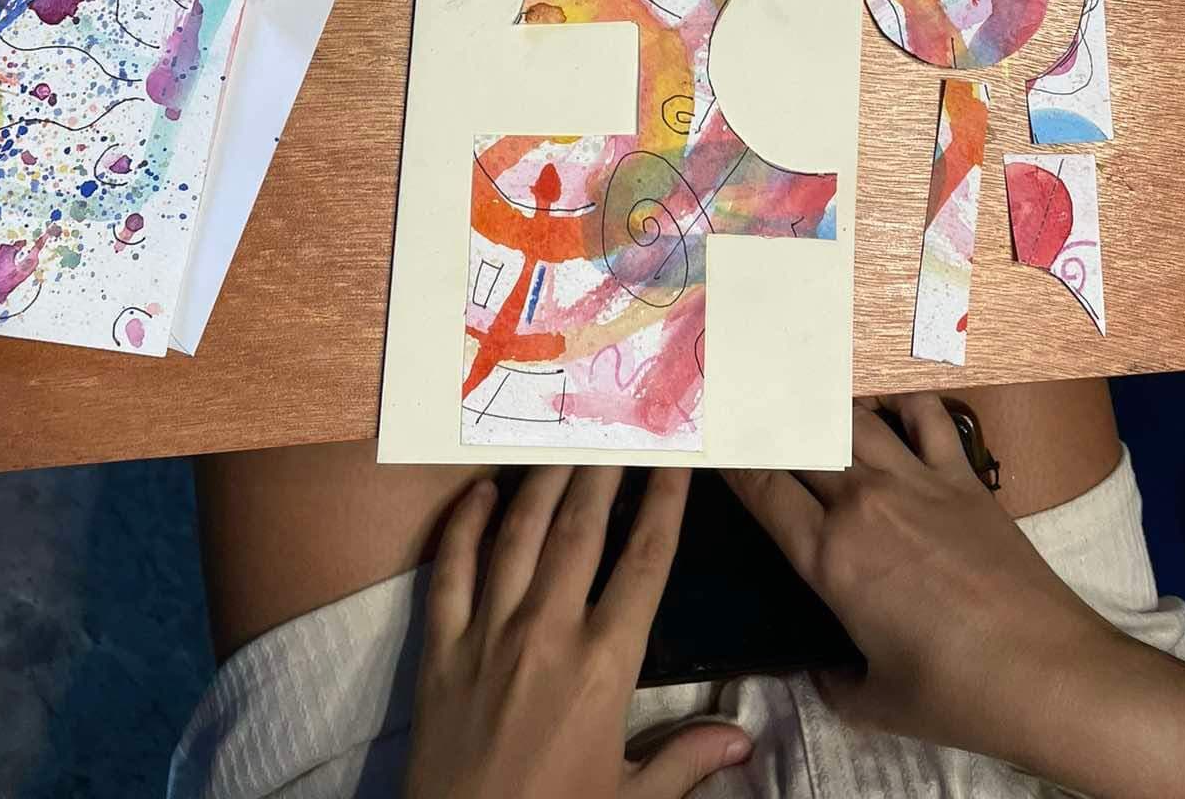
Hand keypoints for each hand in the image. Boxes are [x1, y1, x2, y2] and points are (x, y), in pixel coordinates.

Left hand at [404, 466, 750, 798]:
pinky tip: (481, 491)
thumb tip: (744, 739)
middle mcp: (548, 633)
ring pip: (519, 535)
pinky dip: (465, 525)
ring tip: (560, 437)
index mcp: (604, 667)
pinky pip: (451, 571)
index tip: (675, 461)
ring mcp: (488, 634)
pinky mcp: (440, 649)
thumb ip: (686, 761)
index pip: (645, 565)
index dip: (664, 505)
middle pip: (582, 530)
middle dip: (604, 471)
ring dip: (543, 481)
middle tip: (617, 423)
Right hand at [727, 397, 1118, 760]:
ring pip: (853, 415)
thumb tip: (822, 672)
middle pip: (798, 437)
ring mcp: (917, 481)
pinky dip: (900, 398)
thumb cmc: (958, 696)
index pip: (761, 487)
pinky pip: (925, 416)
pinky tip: (886, 397)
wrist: (1049, 674)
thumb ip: (834, 681)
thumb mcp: (875, 703)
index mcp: (831, 557)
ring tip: (800, 380)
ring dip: (822, 398)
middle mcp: (865, 503)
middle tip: (741, 395)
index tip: (710, 439)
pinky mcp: (964, 477)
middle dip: (764, 414)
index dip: (728, 457)